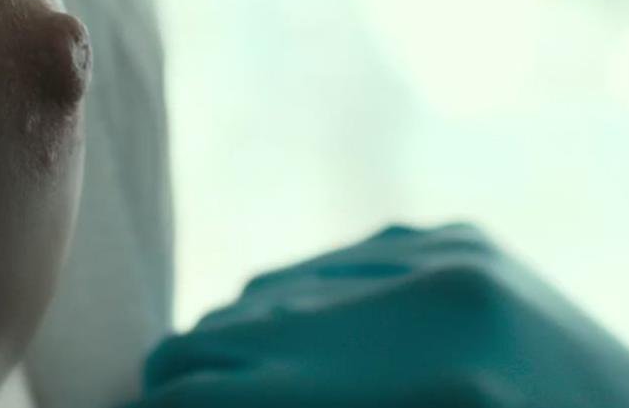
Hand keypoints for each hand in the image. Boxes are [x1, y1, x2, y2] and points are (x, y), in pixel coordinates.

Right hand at [129, 223, 628, 407]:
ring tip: (227, 385)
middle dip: (183, 378)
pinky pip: (332, 266)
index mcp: (433, 388)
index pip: (226, 389)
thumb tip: (186, 401)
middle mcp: (438, 298)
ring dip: (237, 344)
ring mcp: (452, 254)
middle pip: (235, 330)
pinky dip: (300, 311)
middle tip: (166, 401)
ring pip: (272, 290)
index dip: (166, 407)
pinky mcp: (462, 238)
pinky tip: (303, 353)